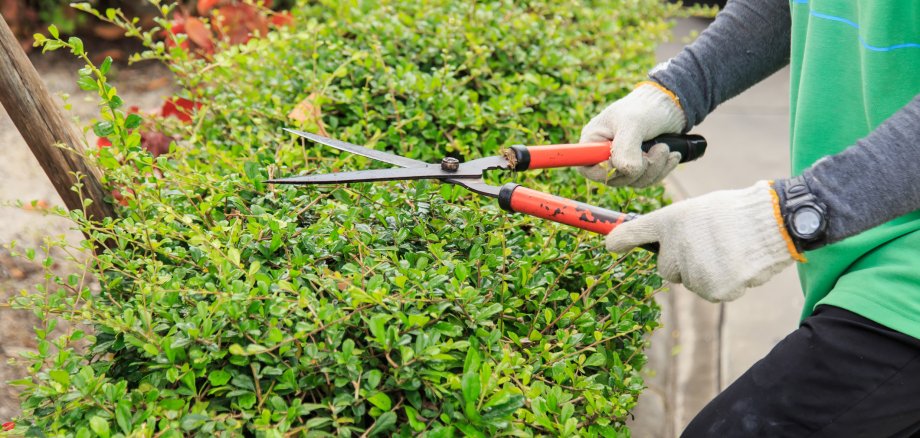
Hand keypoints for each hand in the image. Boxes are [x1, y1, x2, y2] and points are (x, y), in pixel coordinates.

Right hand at [579, 83, 686, 186]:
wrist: (668, 105)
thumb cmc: (645, 108)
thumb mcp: (633, 123)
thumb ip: (626, 148)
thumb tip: (626, 171)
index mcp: (593, 140)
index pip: (587, 168)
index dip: (605, 171)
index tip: (624, 163)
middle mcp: (602, 153)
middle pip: (614, 179)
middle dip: (641, 168)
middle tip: (658, 149)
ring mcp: (620, 161)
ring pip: (632, 181)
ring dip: (654, 168)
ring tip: (665, 148)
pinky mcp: (636, 166)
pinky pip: (645, 180)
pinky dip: (661, 170)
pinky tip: (671, 156)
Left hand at [605, 181, 800, 301]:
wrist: (772, 222)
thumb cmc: (734, 214)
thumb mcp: (695, 212)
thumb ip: (671, 229)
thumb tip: (653, 248)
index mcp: (670, 222)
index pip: (637, 232)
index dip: (621, 239)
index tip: (609, 245)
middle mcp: (675, 247)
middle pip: (667, 269)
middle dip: (683, 261)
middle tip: (709, 243)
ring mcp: (693, 270)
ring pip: (691, 282)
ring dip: (706, 272)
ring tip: (728, 249)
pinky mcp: (712, 289)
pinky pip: (711, 291)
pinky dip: (724, 282)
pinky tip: (737, 262)